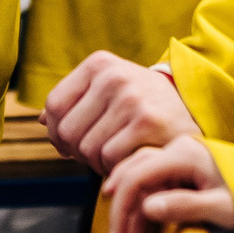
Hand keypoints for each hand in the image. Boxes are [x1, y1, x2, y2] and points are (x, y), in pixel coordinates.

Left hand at [42, 52, 199, 173]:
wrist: (192, 112)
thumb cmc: (144, 105)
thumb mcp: (111, 91)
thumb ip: (76, 102)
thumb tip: (41, 119)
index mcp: (99, 64)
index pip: (54, 105)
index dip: (56, 132)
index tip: (69, 144)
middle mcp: (113, 76)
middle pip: (67, 130)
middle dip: (77, 152)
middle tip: (95, 155)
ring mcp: (131, 97)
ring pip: (87, 148)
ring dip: (96, 162)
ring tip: (113, 157)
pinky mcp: (147, 122)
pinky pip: (109, 157)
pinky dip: (114, 167)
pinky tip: (128, 161)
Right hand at [103, 135, 233, 232]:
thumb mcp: (222, 208)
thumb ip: (185, 206)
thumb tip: (146, 209)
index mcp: (184, 154)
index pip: (137, 176)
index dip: (122, 209)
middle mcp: (175, 150)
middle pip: (131, 178)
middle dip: (120, 218)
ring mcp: (175, 157)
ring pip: (135, 180)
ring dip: (123, 213)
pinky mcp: (176, 168)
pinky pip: (144, 181)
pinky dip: (132, 202)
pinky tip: (124, 219)